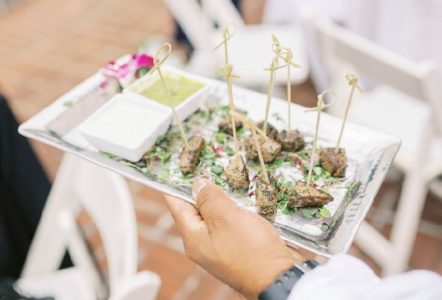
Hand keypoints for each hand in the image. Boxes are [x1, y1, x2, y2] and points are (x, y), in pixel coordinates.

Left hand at [165, 177, 304, 298]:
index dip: (178, 185)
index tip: (182, 168)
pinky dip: (241, 210)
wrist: (281, 278)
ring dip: (227, 199)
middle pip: (199, 210)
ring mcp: (224, 246)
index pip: (178, 206)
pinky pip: (236, 223)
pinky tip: (250, 199)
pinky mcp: (242, 246)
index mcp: (194, 238)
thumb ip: (209, 198)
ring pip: (221, 215)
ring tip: (233, 179)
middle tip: (212, 167)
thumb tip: (197, 183)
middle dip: (206, 190)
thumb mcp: (226, 218)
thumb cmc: (251, 250)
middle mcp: (205, 244)